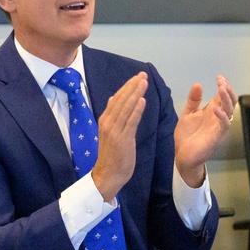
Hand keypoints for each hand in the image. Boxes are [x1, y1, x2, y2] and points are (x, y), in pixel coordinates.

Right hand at [91, 73, 147, 201]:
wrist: (108, 174)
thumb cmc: (111, 154)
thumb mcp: (109, 131)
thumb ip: (113, 115)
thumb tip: (114, 98)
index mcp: (105, 120)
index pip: (117, 99)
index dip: (127, 87)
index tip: (137, 77)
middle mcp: (108, 123)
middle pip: (121, 100)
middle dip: (132, 86)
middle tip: (143, 75)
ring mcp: (115, 131)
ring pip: (126, 108)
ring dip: (135, 94)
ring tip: (144, 82)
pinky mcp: (123, 139)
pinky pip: (131, 122)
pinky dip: (136, 110)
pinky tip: (142, 101)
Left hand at [173, 75, 237, 186]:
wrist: (182, 155)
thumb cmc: (186, 136)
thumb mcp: (187, 114)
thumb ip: (193, 101)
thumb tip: (198, 84)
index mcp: (211, 111)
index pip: (222, 96)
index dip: (223, 86)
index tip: (220, 77)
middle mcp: (217, 117)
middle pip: (229, 101)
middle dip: (228, 90)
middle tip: (222, 82)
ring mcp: (218, 127)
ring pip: (229, 111)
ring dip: (226, 99)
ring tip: (221, 89)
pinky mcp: (217, 136)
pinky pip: (224, 125)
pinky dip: (222, 116)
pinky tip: (216, 109)